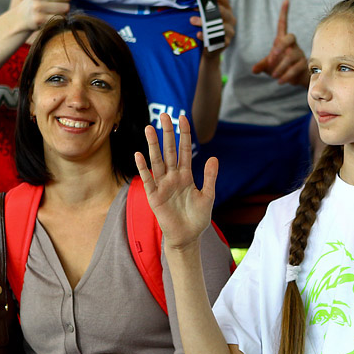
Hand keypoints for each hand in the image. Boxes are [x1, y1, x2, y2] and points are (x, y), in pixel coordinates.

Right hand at [16, 0, 80, 32]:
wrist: (22, 16)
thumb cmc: (38, 0)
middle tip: (64, 1)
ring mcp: (38, 7)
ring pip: (66, 8)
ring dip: (66, 10)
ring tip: (58, 9)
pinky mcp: (40, 20)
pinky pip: (61, 19)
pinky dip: (61, 18)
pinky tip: (55, 17)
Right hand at [134, 113, 217, 249]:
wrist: (188, 238)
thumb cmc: (197, 218)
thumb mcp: (208, 197)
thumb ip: (210, 178)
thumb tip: (213, 158)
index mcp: (186, 175)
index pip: (184, 150)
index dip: (184, 135)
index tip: (183, 118)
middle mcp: (173, 177)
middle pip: (169, 151)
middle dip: (167, 133)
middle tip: (164, 115)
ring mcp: (162, 185)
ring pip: (157, 161)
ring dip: (153, 145)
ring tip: (149, 128)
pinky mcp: (154, 196)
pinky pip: (148, 179)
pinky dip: (143, 168)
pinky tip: (139, 155)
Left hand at [189, 0, 235, 52]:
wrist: (208, 51)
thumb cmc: (206, 30)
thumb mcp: (206, 18)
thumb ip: (202, 10)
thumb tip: (191, 2)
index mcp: (226, 10)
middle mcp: (230, 19)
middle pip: (221, 11)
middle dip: (206, 9)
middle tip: (193, 10)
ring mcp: (230, 31)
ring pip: (219, 24)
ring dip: (204, 22)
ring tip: (192, 21)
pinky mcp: (226, 42)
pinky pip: (216, 38)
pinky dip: (205, 36)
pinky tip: (198, 34)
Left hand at [251, 0, 309, 86]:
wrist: (294, 79)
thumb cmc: (280, 68)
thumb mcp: (268, 66)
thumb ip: (261, 66)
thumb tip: (253, 70)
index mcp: (282, 41)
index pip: (283, 24)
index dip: (284, 13)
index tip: (286, 1)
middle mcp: (292, 45)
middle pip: (290, 37)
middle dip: (280, 47)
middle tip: (271, 59)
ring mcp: (299, 54)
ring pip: (291, 57)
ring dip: (281, 67)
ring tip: (273, 76)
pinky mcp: (304, 65)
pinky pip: (296, 68)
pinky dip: (286, 76)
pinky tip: (280, 81)